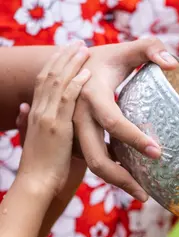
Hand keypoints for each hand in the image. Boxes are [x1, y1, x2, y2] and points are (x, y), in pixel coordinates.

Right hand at [17, 42, 90, 196]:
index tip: (64, 53)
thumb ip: (30, 123)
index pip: (43, 83)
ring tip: (83, 49)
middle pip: (49, 76)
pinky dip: (76, 84)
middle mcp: (38, 111)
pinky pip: (66, 100)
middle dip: (63, 57)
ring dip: (71, 64)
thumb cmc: (42, 168)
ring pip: (57, 82)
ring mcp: (47, 117)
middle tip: (76, 43)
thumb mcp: (36, 141)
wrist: (36, 184)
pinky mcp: (56, 127)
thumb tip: (24, 108)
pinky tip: (86, 73)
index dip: (54, 66)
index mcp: (35, 114)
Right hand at [73, 38, 177, 201]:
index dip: (134, 138)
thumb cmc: (103, 61)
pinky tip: (131, 178)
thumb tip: (173, 64)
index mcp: (92, 95)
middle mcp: (78, 117)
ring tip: (142, 194)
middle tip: (147, 195)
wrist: (67, 68)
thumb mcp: (124, 49)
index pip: (113, 121)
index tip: (158, 153)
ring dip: (117, 181)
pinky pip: (94, 160)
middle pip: (97, 158)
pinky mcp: (75, 141)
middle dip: (122, 179)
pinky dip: (112, 171)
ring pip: (94, 165)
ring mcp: (74, 132)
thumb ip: (150, 48)